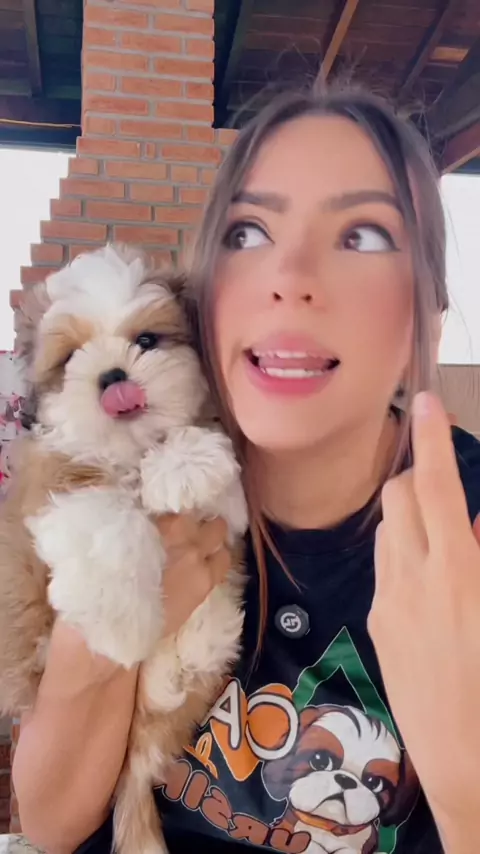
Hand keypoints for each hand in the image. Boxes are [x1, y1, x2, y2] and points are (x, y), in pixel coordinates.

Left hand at [154, 514, 230, 636]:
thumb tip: (191, 576)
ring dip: (182, 521)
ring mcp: (171, 533)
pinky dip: (157, 517)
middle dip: (208, 530)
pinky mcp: (146, 521)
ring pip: (189, 515)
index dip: (216, 553)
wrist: (110, 611)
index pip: (224, 556)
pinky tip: (146, 523)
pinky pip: (161, 512)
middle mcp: (193, 551)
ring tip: (168, 529)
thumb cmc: (143, 624)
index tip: (208, 554)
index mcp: (203, 578)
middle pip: (217, 527)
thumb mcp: (180, 611)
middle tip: (193, 536)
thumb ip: (192, 586)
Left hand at [368, 392, 479, 845]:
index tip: (426, 401)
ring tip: (442, 533)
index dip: (432, 437)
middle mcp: (414, 577)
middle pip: (399, 494)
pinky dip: (403, 552)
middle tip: (446, 484)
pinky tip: (429, 579)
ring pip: (388, 527)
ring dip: (410, 514)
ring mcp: (389, 600)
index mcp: (459, 571)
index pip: (438, 486)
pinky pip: (384, 565)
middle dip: (419, 475)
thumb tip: (475, 522)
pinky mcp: (378, 622)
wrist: (466, 762)